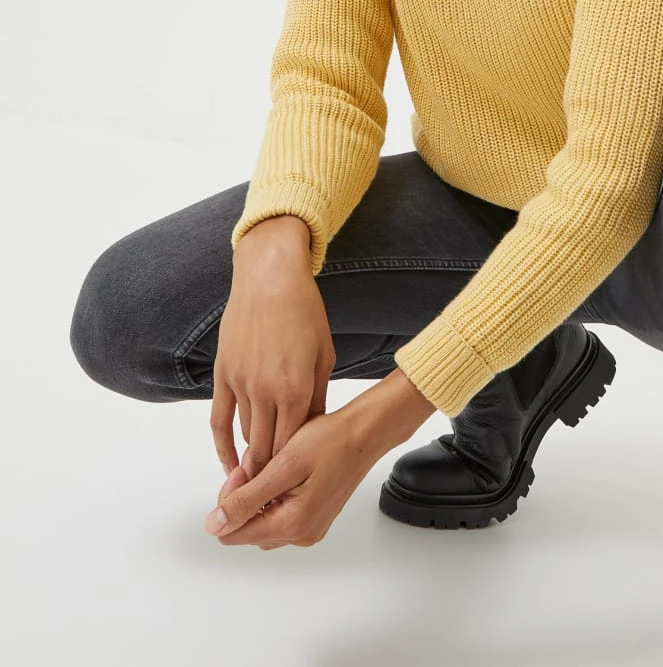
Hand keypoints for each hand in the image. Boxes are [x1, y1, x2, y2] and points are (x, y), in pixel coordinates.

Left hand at [202, 372, 435, 548]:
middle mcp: (301, 535)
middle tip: (261, 461)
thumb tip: (214, 525)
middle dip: (245, 495)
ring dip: (259, 495)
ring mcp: (310, 529)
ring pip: (263, 521)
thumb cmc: (331, 442)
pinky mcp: (315, 519)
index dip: (230, 498)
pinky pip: (281, 515)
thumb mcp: (282, 466)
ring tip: (274, 463)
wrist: (365, 433)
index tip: (247, 468)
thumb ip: (246, 499)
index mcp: (291, 525)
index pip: (232, 531)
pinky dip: (275, 495)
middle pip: (247, 528)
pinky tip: (286, 471)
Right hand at [210, 218, 334, 480]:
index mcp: (298, 389)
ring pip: (243, 439)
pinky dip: (222, 447)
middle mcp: (268, 391)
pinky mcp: (224, 375)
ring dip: (248, 465)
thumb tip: (312, 433)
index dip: (293, 473)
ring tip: (253, 490)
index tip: (295, 492)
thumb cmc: (304, 313)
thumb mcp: (324, 356)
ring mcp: (242, 384)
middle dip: (269, 480)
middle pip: (266, 451)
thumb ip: (316, 398)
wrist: (270, 278)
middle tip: (271, 503)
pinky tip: (228, 465)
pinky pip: (219, 420)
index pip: (294, 447)